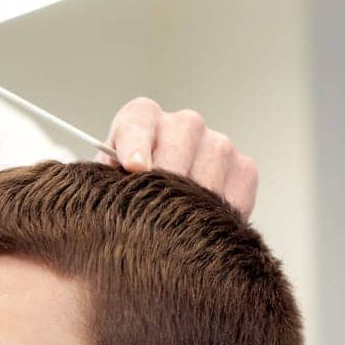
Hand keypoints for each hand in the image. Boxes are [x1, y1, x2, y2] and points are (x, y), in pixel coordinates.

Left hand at [98, 98, 257, 218]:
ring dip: (195, 196)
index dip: (136, 144)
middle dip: (167, 176)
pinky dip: (223, 207)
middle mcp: (182, 124)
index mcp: (140, 119)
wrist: (154, 218)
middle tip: (157, 207)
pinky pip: (240, 183)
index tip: (135, 168)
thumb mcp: (104, 193)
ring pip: (213, 160)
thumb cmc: (122, 203)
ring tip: (175, 224)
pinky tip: (202, 225)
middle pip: (181, 136)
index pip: (137, 123)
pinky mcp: (242, 167)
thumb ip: (102, 187)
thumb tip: (113, 190)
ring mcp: (216, 143)